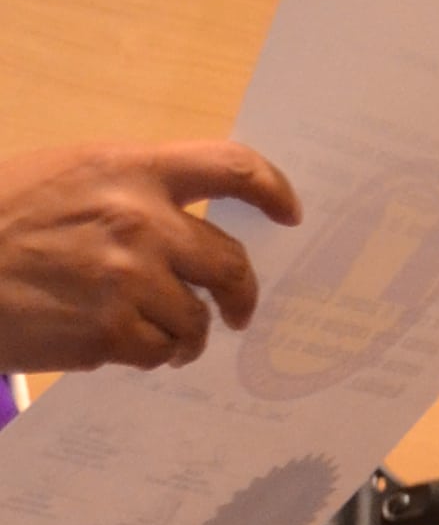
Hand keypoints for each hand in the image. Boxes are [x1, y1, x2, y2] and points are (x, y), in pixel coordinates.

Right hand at [0, 140, 300, 371]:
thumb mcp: (63, 178)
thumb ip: (129, 191)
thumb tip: (193, 222)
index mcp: (128, 168)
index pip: (230, 167)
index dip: (272, 192)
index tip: (289, 214)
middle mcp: (138, 218)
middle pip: (230, 263)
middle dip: (239, 294)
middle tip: (235, 311)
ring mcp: (127, 277)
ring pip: (196, 319)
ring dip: (185, 334)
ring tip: (155, 334)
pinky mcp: (110, 330)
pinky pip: (161, 352)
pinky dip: (151, 356)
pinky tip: (122, 346)